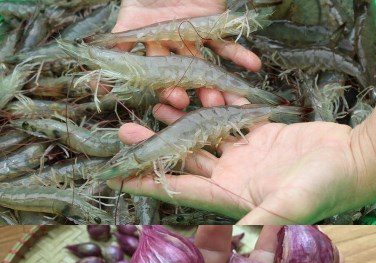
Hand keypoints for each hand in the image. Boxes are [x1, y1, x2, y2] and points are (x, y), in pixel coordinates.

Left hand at [109, 75, 375, 223]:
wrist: (359, 161)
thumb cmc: (328, 187)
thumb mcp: (291, 205)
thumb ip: (260, 222)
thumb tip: (233, 244)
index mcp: (235, 198)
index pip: (183, 190)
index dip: (151, 182)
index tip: (120, 174)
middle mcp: (236, 180)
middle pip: (187, 161)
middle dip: (157, 145)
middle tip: (129, 127)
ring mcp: (249, 158)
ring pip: (205, 137)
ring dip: (183, 120)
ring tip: (163, 100)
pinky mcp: (264, 138)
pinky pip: (232, 119)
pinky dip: (218, 104)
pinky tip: (204, 90)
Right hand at [112, 0, 261, 118]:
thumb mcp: (128, 20)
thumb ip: (118, 43)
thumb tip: (96, 84)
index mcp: (148, 46)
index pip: (156, 73)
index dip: (165, 88)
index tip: (176, 101)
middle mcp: (171, 48)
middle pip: (184, 73)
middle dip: (196, 89)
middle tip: (209, 105)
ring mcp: (192, 40)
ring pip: (206, 64)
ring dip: (218, 80)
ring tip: (231, 96)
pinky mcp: (211, 28)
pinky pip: (227, 43)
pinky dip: (241, 54)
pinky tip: (255, 65)